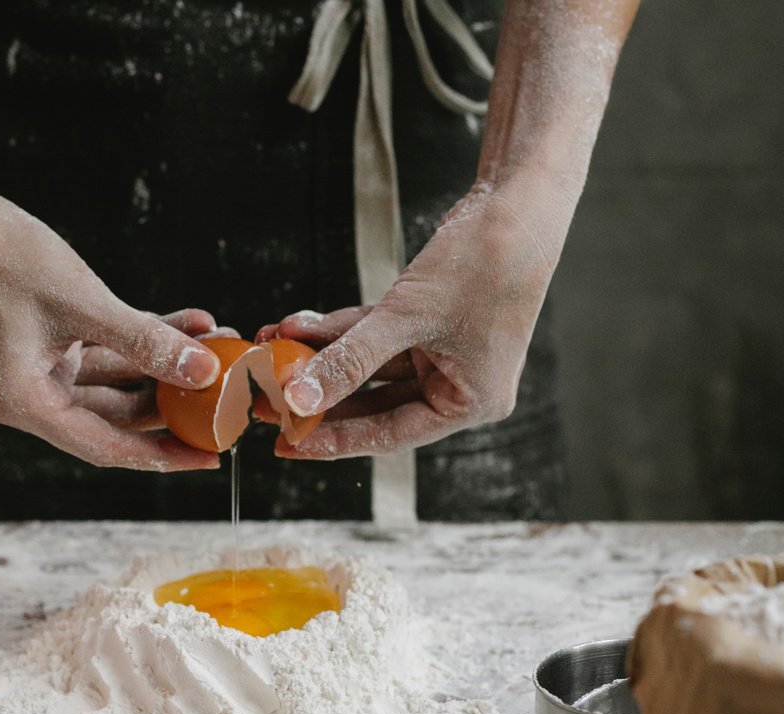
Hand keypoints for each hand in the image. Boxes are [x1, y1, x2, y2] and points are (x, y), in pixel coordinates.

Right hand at [0, 187, 223, 470]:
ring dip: (166, 363)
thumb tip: (205, 371)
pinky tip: (190, 322)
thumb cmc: (4, 257)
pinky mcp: (47, 343)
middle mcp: (29, 396)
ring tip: (218, 342)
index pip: (106, 446)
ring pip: (118, 382)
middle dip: (175, 401)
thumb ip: (146, 342)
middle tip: (227, 394)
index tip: (211, 456)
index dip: (163, 455)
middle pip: (117, 418)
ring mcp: (38, 369)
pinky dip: (144, 338)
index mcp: (24, 403)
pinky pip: (108, 352)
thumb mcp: (84, 304)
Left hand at [255, 173, 575, 458]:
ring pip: (368, 367)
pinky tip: (297, 326)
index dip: (334, 439)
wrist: (517, 200)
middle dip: (318, 397)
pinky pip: (373, 337)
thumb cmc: (485, 261)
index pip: (389, 435)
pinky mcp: (429, 324)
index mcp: (471, 403)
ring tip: (271, 353)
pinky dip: (338, 331)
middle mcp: (459, 386)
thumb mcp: (405, 317)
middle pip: (374, 405)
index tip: (287, 442)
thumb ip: (349, 360)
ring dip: (320, 357)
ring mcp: (445, 355)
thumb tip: (299, 398)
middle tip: (266, 402)